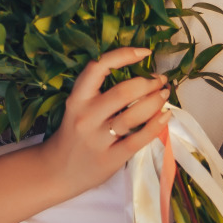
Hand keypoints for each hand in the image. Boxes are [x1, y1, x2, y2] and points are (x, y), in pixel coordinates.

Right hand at [41, 47, 170, 196]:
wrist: (58, 171)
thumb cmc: (73, 134)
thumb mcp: (77, 107)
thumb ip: (99, 92)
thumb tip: (139, 75)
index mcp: (77, 98)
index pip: (98, 67)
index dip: (123, 55)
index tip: (145, 52)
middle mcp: (86, 116)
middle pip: (123, 92)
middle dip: (149, 83)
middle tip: (160, 81)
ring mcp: (98, 138)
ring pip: (134, 115)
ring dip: (155, 102)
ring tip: (164, 95)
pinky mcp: (111, 158)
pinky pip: (139, 138)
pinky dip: (156, 125)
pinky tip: (165, 116)